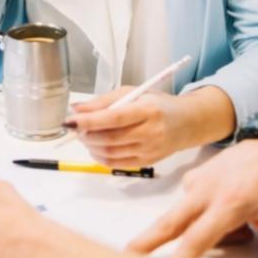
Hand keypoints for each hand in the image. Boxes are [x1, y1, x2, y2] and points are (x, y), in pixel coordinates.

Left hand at [67, 88, 189, 166]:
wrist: (187, 123)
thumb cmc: (157, 104)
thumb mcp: (134, 93)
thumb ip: (104, 100)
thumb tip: (76, 109)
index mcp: (149, 110)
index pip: (114, 117)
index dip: (89, 121)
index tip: (70, 120)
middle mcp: (151, 132)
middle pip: (110, 138)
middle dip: (86, 134)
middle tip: (75, 127)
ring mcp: (150, 150)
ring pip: (111, 153)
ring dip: (90, 146)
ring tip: (84, 136)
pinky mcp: (147, 162)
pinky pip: (117, 164)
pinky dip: (100, 157)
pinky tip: (95, 148)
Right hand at [126, 137, 257, 257]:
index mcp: (231, 203)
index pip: (199, 238)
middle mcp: (207, 192)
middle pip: (169, 222)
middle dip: (146, 242)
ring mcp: (197, 182)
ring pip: (180, 215)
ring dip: (192, 231)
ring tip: (241, 228)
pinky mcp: (193, 177)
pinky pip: (188, 204)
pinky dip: (200, 214)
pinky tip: (227, 210)